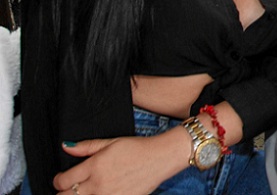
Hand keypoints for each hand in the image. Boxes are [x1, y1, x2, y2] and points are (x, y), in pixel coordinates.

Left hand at [54, 131, 188, 194]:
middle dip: (64, 192)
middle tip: (71, 187)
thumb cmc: (138, 148)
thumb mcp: (111, 142)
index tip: (62, 179)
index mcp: (94, 167)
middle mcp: (99, 184)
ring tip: (85, 192)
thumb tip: (66, 147)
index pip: (62, 181)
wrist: (161, 158)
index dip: (58, 180)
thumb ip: (86, 146)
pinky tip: (101, 193)